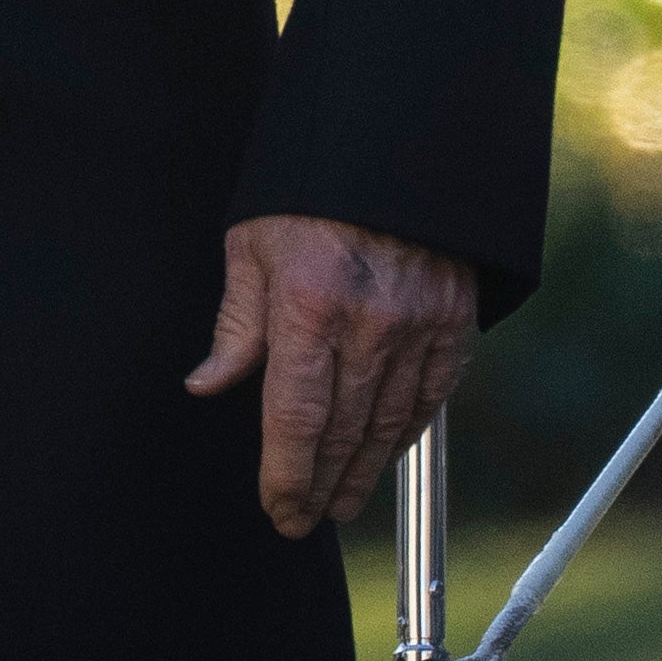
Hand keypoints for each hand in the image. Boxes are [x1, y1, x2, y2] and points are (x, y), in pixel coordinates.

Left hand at [187, 213, 478, 538]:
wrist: (394, 141)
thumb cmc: (309, 191)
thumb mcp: (253, 244)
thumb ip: (236, 323)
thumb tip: (206, 383)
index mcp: (309, 303)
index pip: (296, 417)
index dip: (285, 474)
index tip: (276, 507)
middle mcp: (369, 323)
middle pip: (342, 432)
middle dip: (318, 486)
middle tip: (301, 519)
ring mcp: (420, 325)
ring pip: (388, 425)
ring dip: (362, 473)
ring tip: (339, 502)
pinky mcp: (455, 322)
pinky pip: (430, 397)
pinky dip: (405, 433)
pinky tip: (385, 455)